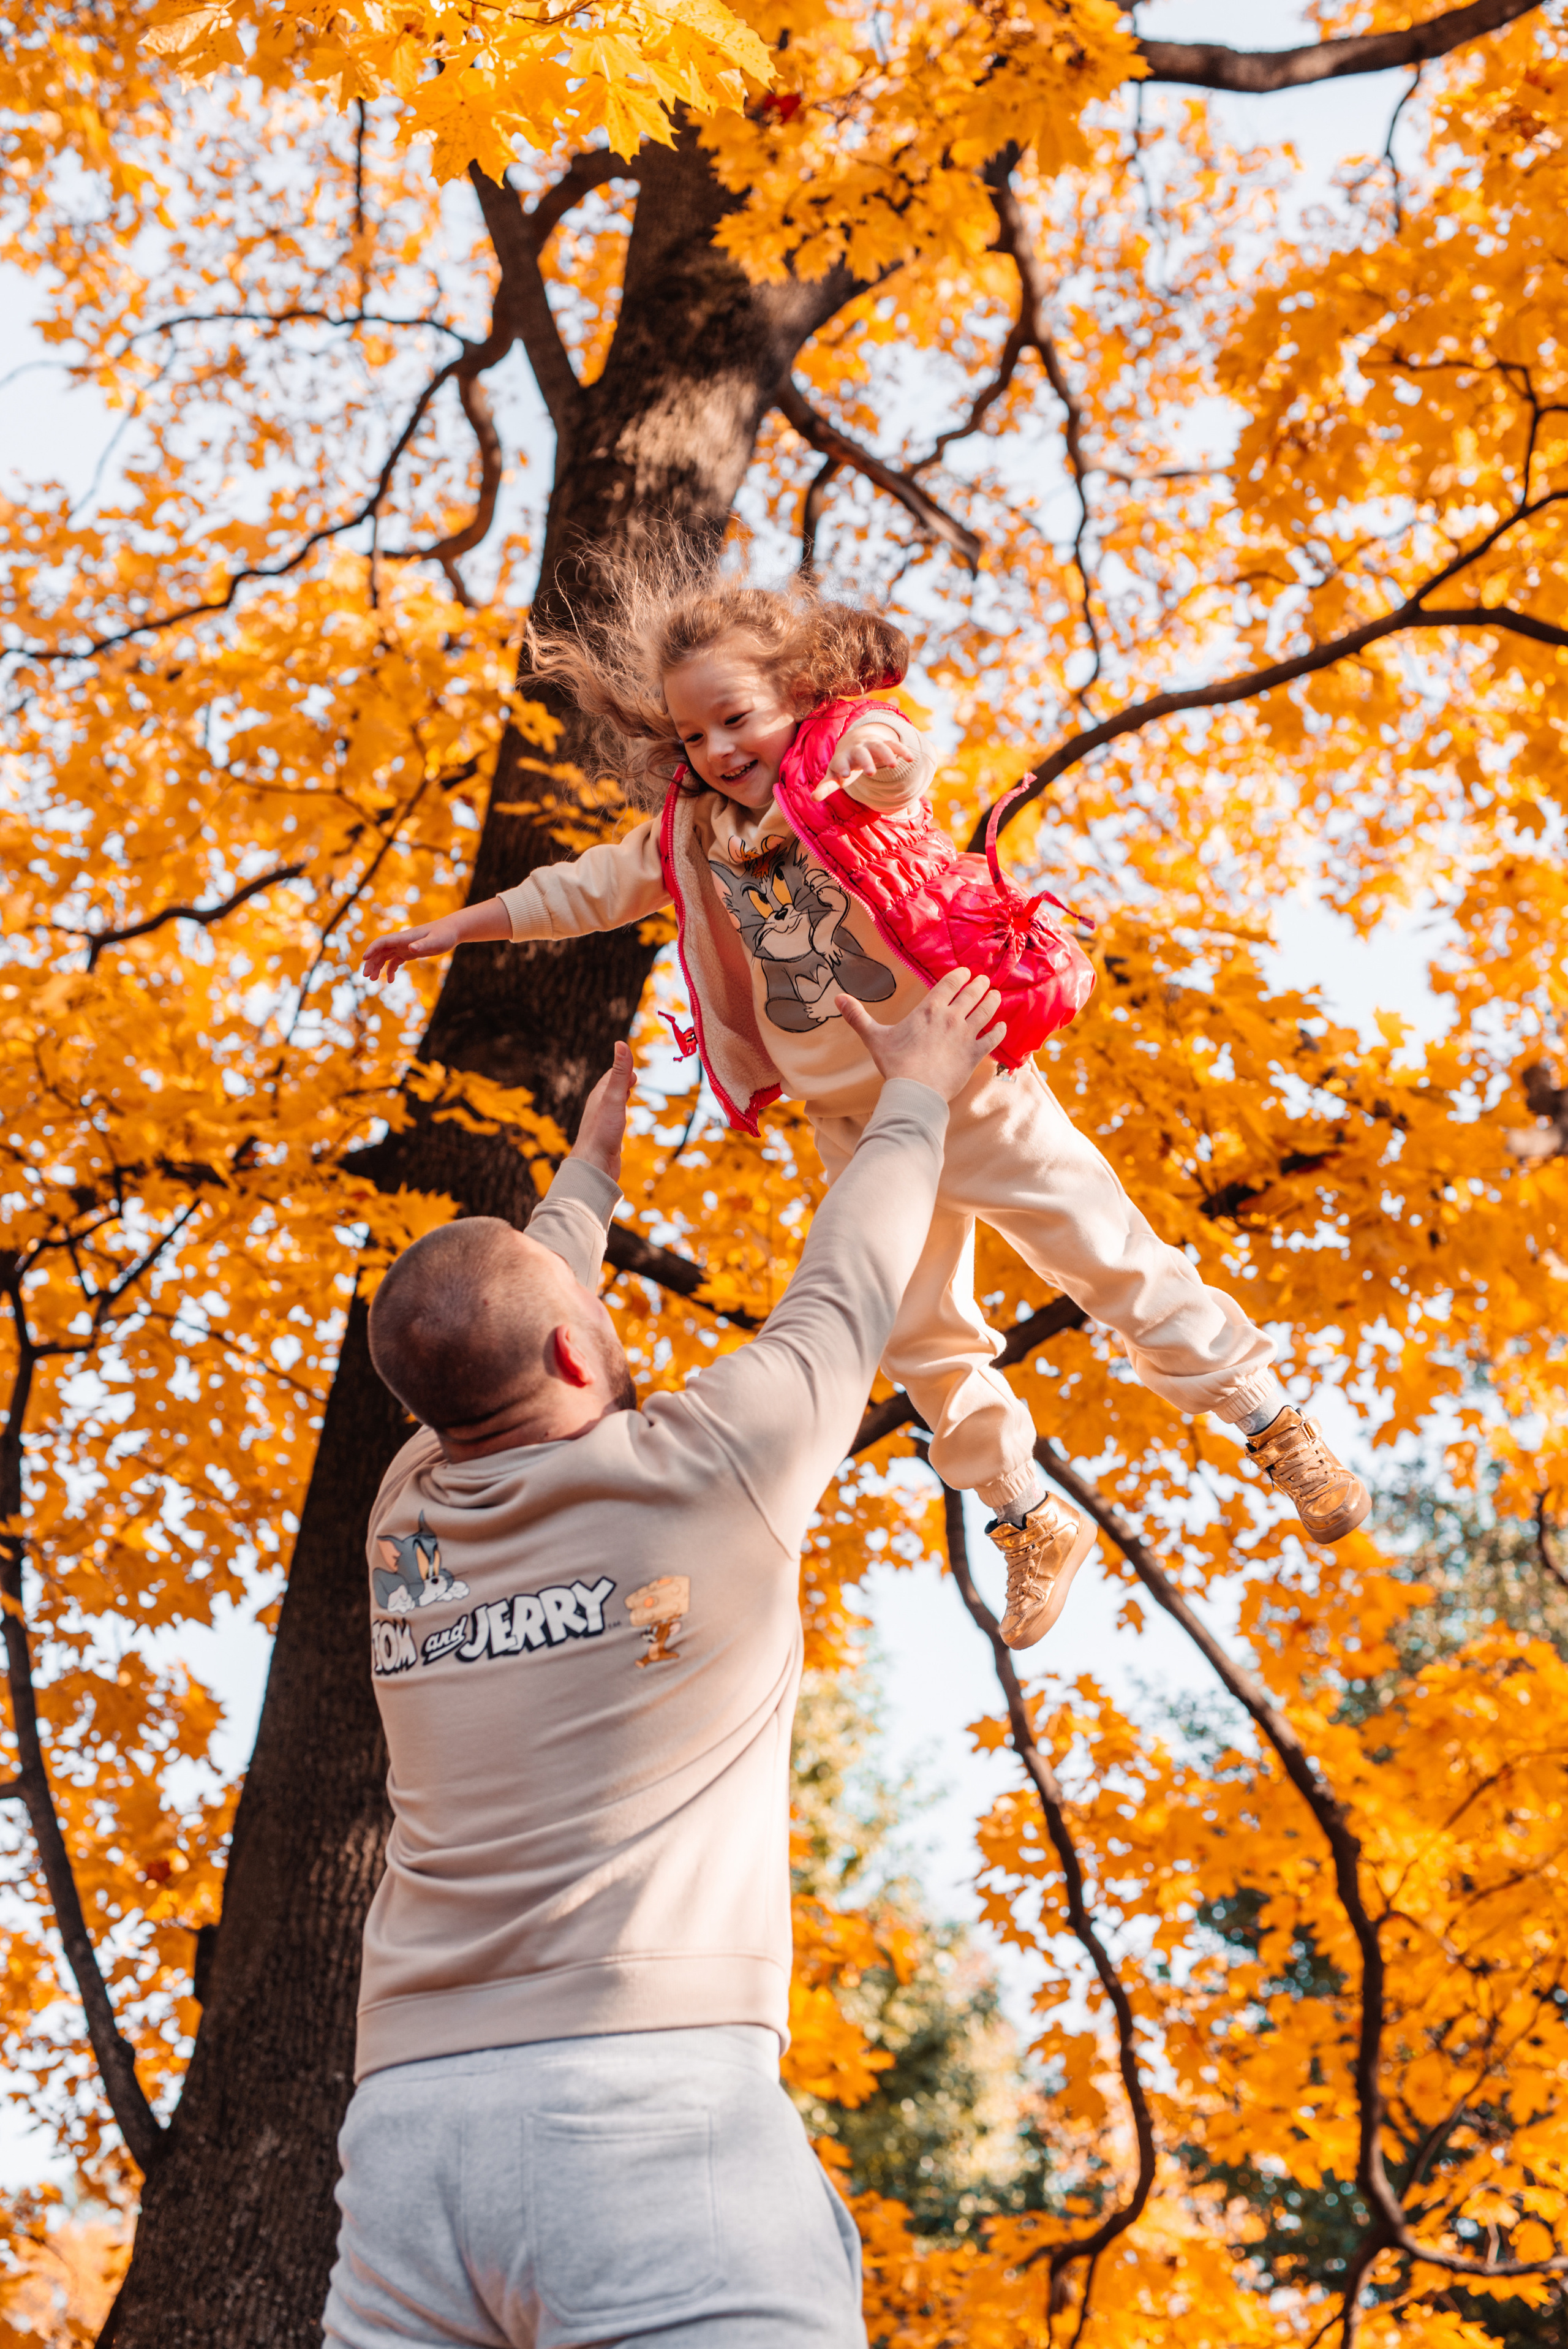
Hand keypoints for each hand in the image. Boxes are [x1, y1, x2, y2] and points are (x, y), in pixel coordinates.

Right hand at [363, 914, 464, 982]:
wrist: (452, 931)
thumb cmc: (445, 934)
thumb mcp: (436, 941)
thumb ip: (423, 945)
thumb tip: (411, 949)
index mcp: (405, 937)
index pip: (383, 942)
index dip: (372, 949)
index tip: (365, 959)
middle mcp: (402, 942)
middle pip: (381, 951)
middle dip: (371, 962)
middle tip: (366, 976)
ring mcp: (404, 947)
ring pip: (385, 956)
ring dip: (377, 966)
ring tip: (373, 979)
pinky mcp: (409, 952)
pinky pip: (395, 960)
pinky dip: (390, 969)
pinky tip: (390, 980)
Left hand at [569, 1041, 633, 1183]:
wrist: (594, 1165)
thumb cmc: (602, 1131)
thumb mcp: (614, 1097)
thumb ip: (619, 1072)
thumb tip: (620, 1044)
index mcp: (598, 1095)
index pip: (611, 1075)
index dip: (623, 1069)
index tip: (634, 1068)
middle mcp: (598, 1107)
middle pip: (610, 1088)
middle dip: (622, 1081)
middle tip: (634, 1078)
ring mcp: (602, 1122)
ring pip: (612, 1104)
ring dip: (621, 1096)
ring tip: (629, 1093)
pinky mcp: (606, 1136)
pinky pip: (613, 1120)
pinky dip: (620, 1114)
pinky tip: (622, 1121)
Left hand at [813, 723, 906, 799]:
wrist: (852, 741)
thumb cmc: (843, 764)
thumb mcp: (834, 775)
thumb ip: (825, 787)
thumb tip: (812, 798)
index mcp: (842, 757)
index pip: (841, 761)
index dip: (842, 767)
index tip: (844, 775)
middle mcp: (857, 749)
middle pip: (861, 753)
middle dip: (866, 761)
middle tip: (871, 773)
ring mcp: (871, 745)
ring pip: (879, 747)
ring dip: (887, 754)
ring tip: (895, 765)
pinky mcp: (884, 744)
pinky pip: (893, 745)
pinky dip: (902, 750)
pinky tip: (911, 759)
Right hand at [836, 968, 1005, 1100]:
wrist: (915, 1091)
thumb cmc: (895, 1064)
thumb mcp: (874, 1037)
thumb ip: (858, 1016)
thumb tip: (838, 998)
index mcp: (929, 1010)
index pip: (950, 983)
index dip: (960, 975)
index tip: (965, 972)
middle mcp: (951, 1018)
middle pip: (972, 993)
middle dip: (980, 984)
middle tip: (984, 980)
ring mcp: (965, 1036)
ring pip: (986, 1011)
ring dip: (992, 1001)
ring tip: (996, 995)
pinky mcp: (974, 1055)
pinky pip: (993, 1038)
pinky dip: (999, 1030)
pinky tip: (1002, 1026)